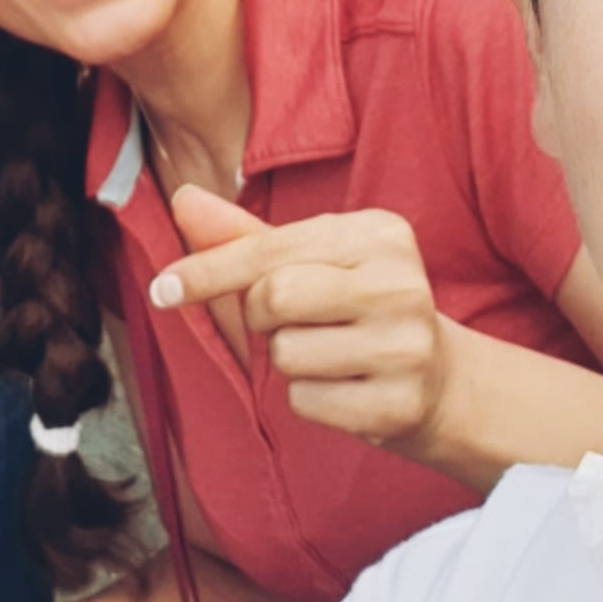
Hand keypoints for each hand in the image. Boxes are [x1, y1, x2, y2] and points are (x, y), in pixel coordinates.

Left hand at [152, 188, 461, 454]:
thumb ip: (245, 237)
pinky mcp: (400, 403)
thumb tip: (182, 199)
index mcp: (378, 232)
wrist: (440, 380)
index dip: (207, 270)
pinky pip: (306, 402)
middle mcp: (400, 281)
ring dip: (287, 361)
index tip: (162, 289)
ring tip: (329, 353)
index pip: (269, 248)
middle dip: (261, 316)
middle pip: (273, 297)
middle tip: (291, 322)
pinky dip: (308, 399)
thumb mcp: (311, 262)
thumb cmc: (357, 309)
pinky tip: (346, 387)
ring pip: (286, 354)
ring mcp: (405, 345)